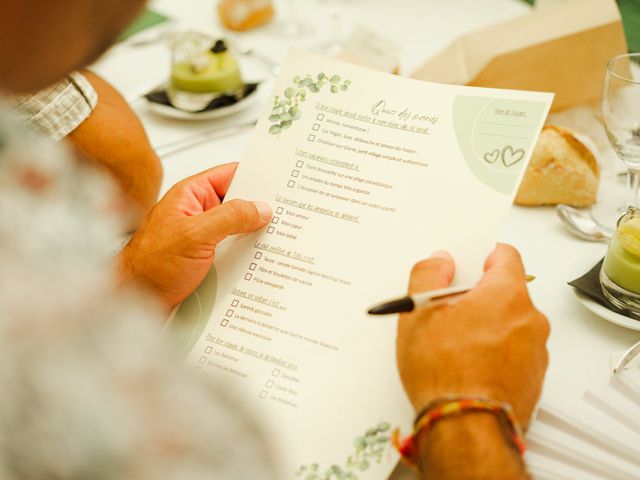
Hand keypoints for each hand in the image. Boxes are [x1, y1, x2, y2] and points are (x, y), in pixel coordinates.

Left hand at [118, 163, 271, 309]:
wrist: (135, 300)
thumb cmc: (150, 265)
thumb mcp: (195, 235)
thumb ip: (229, 217)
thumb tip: (259, 208)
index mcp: (191, 195)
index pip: (229, 175)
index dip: (255, 176)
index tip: (278, 183)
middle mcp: (197, 212)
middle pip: (237, 203)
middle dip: (259, 209)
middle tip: (285, 214)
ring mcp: (203, 235)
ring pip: (238, 228)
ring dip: (254, 235)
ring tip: (276, 238)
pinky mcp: (207, 257)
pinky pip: (233, 249)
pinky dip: (247, 253)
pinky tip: (260, 259)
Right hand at [396, 244, 548, 428]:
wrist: (465, 429)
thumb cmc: (445, 373)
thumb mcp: (418, 313)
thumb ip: (428, 274)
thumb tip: (440, 262)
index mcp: (507, 296)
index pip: (505, 255)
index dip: (480, 257)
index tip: (463, 267)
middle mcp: (530, 320)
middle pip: (504, 292)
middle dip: (477, 298)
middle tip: (447, 313)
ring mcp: (535, 351)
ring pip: (508, 324)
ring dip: (486, 327)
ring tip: (452, 346)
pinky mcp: (533, 378)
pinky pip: (512, 352)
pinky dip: (494, 353)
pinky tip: (466, 367)